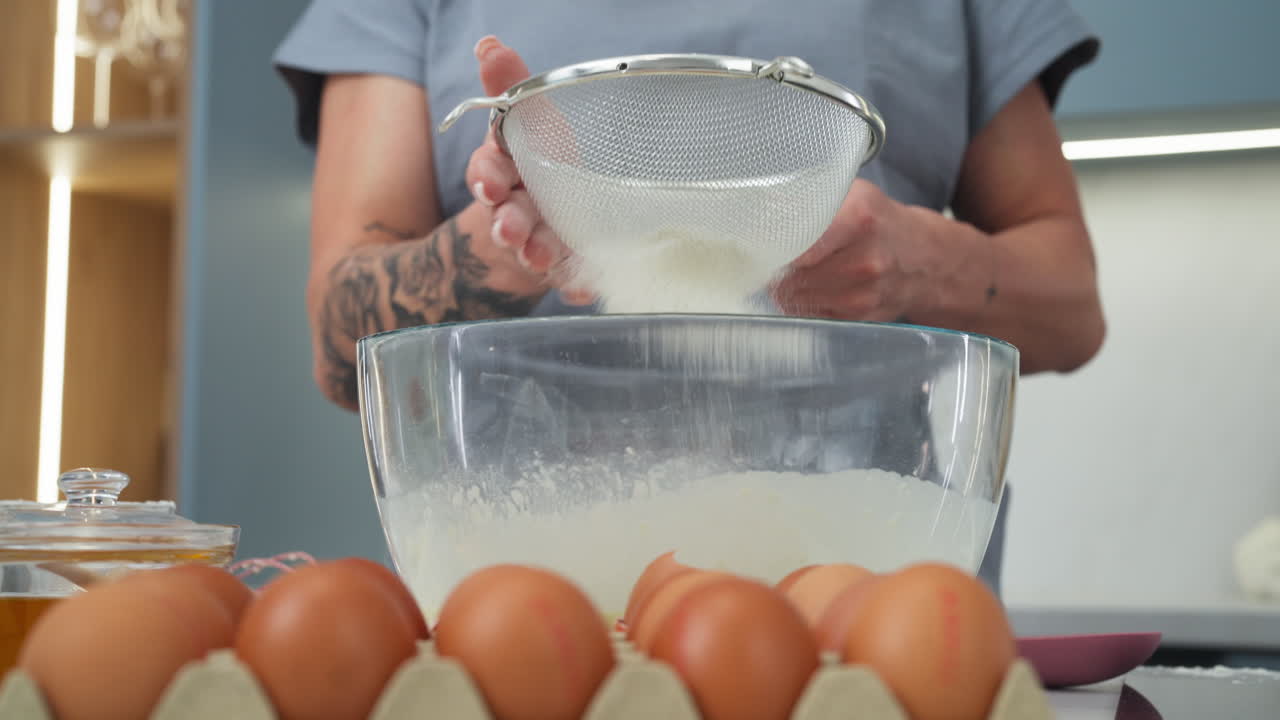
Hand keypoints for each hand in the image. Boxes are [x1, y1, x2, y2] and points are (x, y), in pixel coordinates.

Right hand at [464, 36, 593, 305]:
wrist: (541, 225)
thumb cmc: (539, 164)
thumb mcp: (527, 122)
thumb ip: (510, 86)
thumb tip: (488, 45)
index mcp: (505, 172)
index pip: (489, 169)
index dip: (488, 175)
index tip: (490, 183)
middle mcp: (515, 210)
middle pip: (508, 216)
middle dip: (509, 222)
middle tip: (512, 229)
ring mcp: (537, 242)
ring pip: (533, 250)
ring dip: (538, 252)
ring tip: (544, 255)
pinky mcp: (562, 269)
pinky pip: (568, 280)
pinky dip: (574, 284)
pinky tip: (583, 288)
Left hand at [772, 180, 942, 321]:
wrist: (923, 259)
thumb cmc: (880, 222)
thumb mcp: (852, 194)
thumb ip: (810, 200)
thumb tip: (762, 209)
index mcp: (859, 219)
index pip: (796, 240)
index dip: (772, 243)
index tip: (761, 242)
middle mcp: (864, 260)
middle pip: (791, 272)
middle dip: (775, 266)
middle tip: (773, 256)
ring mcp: (862, 293)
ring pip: (796, 295)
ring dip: (785, 286)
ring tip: (794, 269)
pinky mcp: (857, 316)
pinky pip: (809, 312)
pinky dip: (801, 301)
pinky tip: (812, 285)